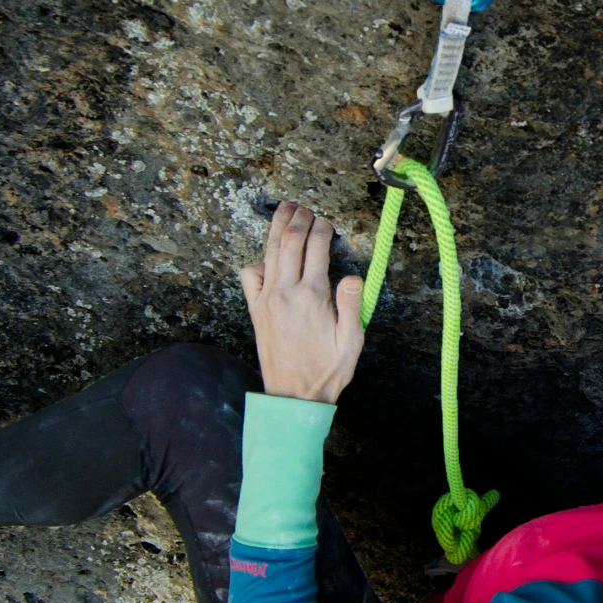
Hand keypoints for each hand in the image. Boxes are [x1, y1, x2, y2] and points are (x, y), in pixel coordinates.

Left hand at [239, 201, 364, 403]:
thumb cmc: (327, 370)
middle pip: (289, 240)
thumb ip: (352, 304)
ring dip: (277, 226)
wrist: (293, 395)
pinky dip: (260, 260)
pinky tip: (271, 259)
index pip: (316, 247)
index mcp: (312, 296)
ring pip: (270, 250)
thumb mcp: (351, 341)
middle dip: (298, 218)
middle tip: (305, 207)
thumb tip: (352, 276)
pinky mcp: (255, 309)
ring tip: (285, 209)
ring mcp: (267, 298)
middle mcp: (286, 292)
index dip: (323, 228)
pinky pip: (250, 274)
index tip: (328, 223)